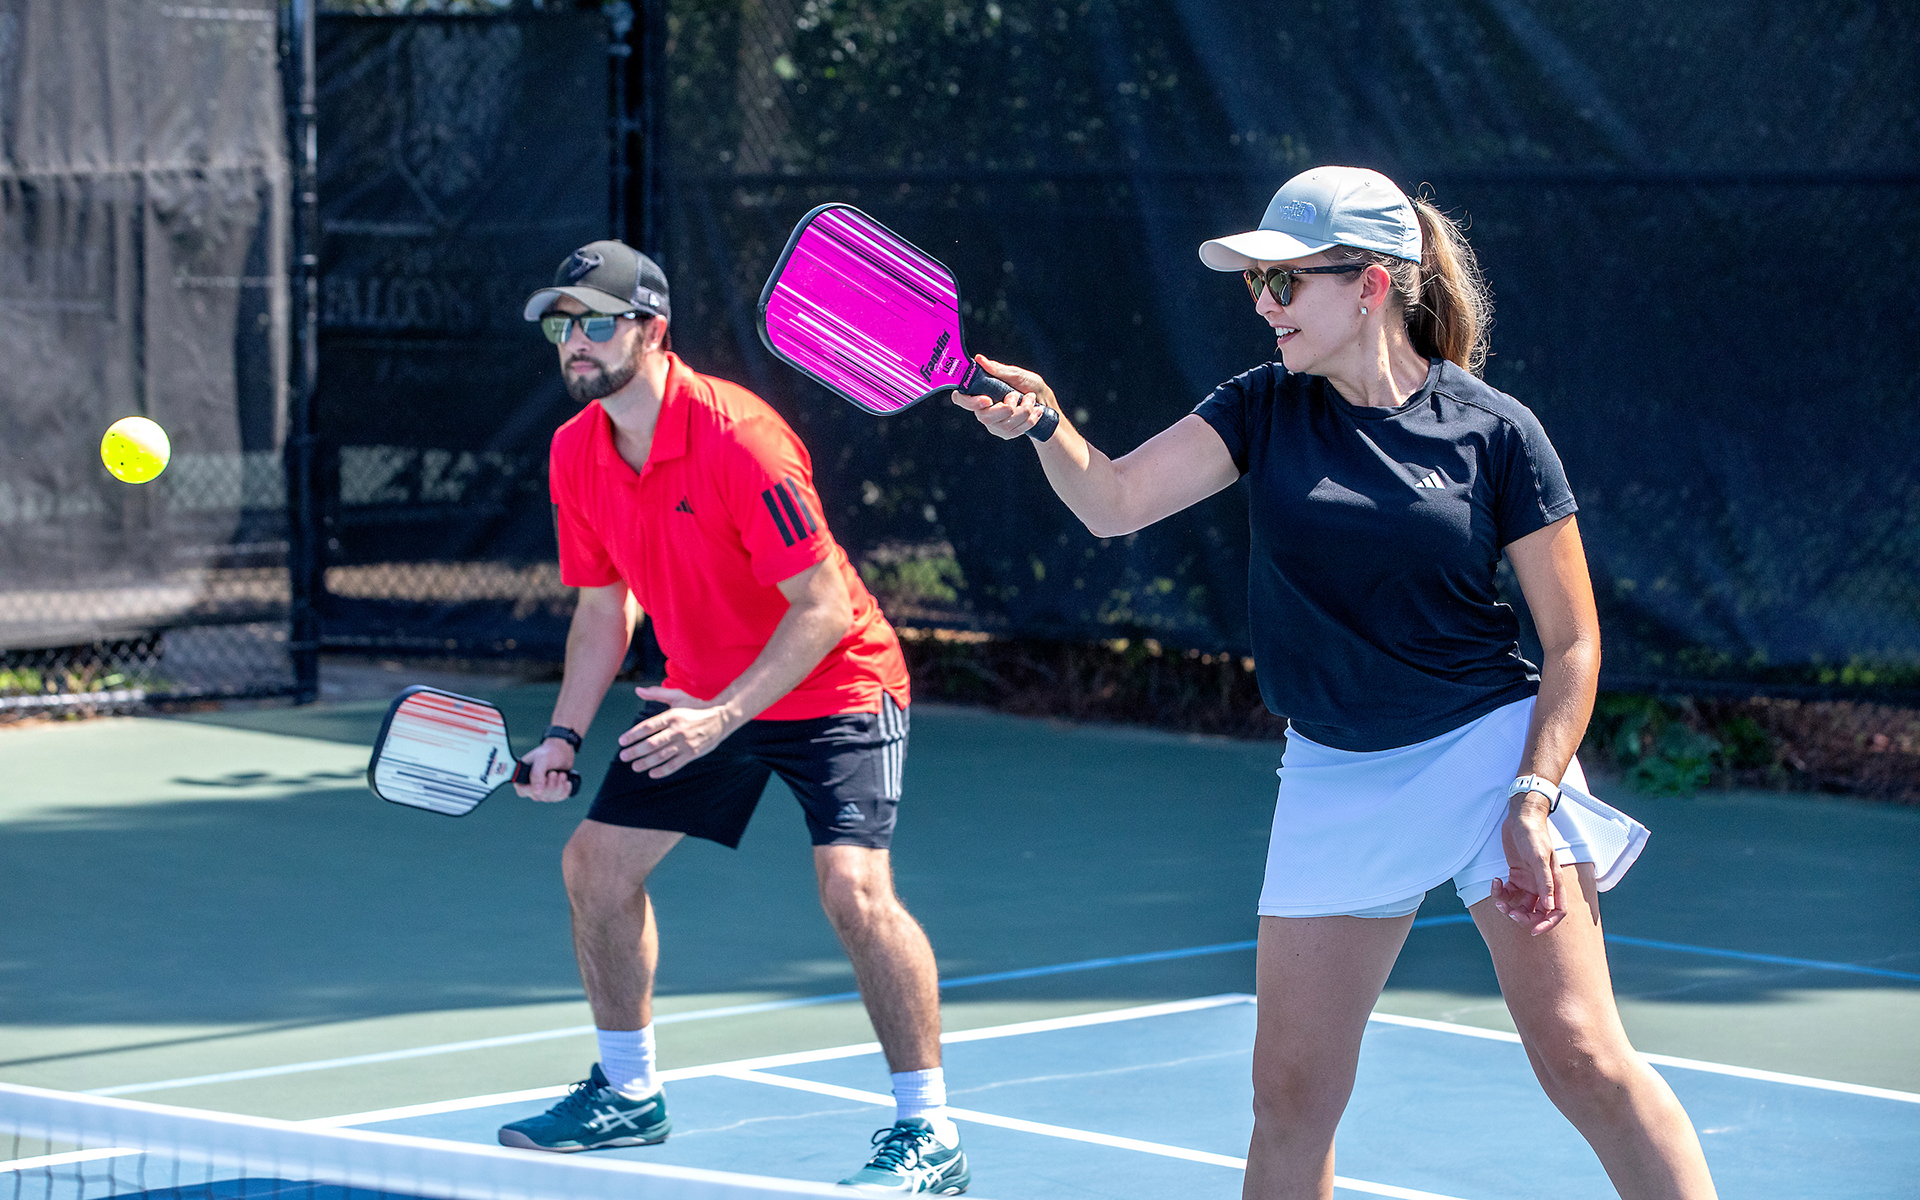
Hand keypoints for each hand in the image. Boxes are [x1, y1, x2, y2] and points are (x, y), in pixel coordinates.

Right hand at [515, 738, 577, 802]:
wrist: (562, 752)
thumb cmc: (549, 753)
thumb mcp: (542, 759)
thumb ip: (536, 774)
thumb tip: (537, 792)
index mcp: (522, 777)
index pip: (522, 790)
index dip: (534, 788)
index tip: (545, 777)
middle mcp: (530, 786)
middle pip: (538, 796)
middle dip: (550, 784)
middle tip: (555, 773)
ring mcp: (541, 791)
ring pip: (549, 798)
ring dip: (558, 786)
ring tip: (562, 774)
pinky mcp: (552, 792)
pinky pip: (558, 797)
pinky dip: (564, 790)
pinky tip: (567, 782)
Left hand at [619, 686, 734, 777]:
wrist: (722, 718)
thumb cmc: (696, 706)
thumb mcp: (678, 697)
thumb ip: (657, 694)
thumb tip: (638, 690)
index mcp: (673, 715)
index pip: (648, 726)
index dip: (633, 735)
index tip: (622, 741)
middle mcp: (678, 730)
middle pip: (652, 743)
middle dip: (635, 751)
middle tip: (623, 756)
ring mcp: (686, 743)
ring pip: (662, 756)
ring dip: (646, 762)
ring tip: (634, 766)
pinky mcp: (693, 753)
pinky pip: (675, 764)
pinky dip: (663, 770)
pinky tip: (651, 773)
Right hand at [950, 355, 1056, 439]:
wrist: (1045, 401)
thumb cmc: (1028, 384)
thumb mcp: (1016, 374)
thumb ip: (997, 369)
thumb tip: (980, 359)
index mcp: (980, 392)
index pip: (961, 399)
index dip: (970, 402)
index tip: (987, 399)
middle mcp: (983, 410)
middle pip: (984, 417)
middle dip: (1007, 407)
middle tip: (1017, 395)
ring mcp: (994, 424)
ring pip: (1003, 425)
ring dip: (1023, 410)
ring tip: (1031, 399)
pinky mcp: (1006, 433)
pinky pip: (1015, 431)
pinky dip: (1030, 419)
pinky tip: (1036, 411)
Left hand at [1490, 793, 1565, 934]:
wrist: (1520, 816)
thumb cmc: (1533, 834)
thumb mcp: (1538, 858)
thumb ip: (1545, 882)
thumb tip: (1549, 907)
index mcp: (1554, 882)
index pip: (1557, 910)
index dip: (1547, 923)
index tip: (1533, 930)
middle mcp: (1542, 884)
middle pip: (1537, 912)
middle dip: (1523, 917)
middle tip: (1509, 913)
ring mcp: (1528, 881)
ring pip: (1521, 904)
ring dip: (1509, 907)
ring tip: (1498, 900)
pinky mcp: (1516, 875)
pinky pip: (1508, 892)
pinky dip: (1501, 892)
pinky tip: (1495, 882)